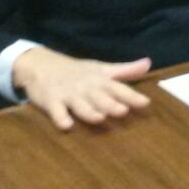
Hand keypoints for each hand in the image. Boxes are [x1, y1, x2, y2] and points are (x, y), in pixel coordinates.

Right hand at [13, 47, 150, 130]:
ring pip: (80, 105)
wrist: (40, 64)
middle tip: (123, 111)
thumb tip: (148, 64)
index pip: (118, 88)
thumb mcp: (101, 69)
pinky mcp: (51, 101)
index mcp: (99, 79)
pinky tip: (66, 125)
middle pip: (100, 97)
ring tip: (99, 118)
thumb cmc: (77, 71)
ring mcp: (68, 94)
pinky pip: (56, 111)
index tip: (145, 103)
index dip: (131, 96)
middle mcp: (85, 87)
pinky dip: (60, 117)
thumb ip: (125, 70)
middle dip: (111, 104)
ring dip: (89, 111)